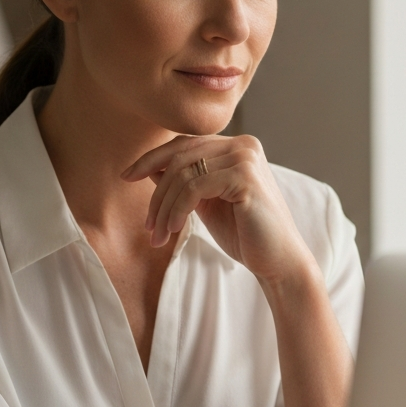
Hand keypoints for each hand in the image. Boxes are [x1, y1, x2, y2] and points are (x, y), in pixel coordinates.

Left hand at [122, 134, 317, 287]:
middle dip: (157, 191)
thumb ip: (184, 182)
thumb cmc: (245, 234)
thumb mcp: (206, 203)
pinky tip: (173, 230)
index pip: (185, 144)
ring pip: (184, 173)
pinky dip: (177, 209)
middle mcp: (243, 144)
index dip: (153, 158)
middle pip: (181, 156)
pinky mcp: (245, 176)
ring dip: (164, 207)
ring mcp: (246, 157)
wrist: (279, 262)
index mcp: (237, 146)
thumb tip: (150, 167)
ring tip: (158, 235)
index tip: (127, 176)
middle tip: (147, 225)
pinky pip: (195, 187)